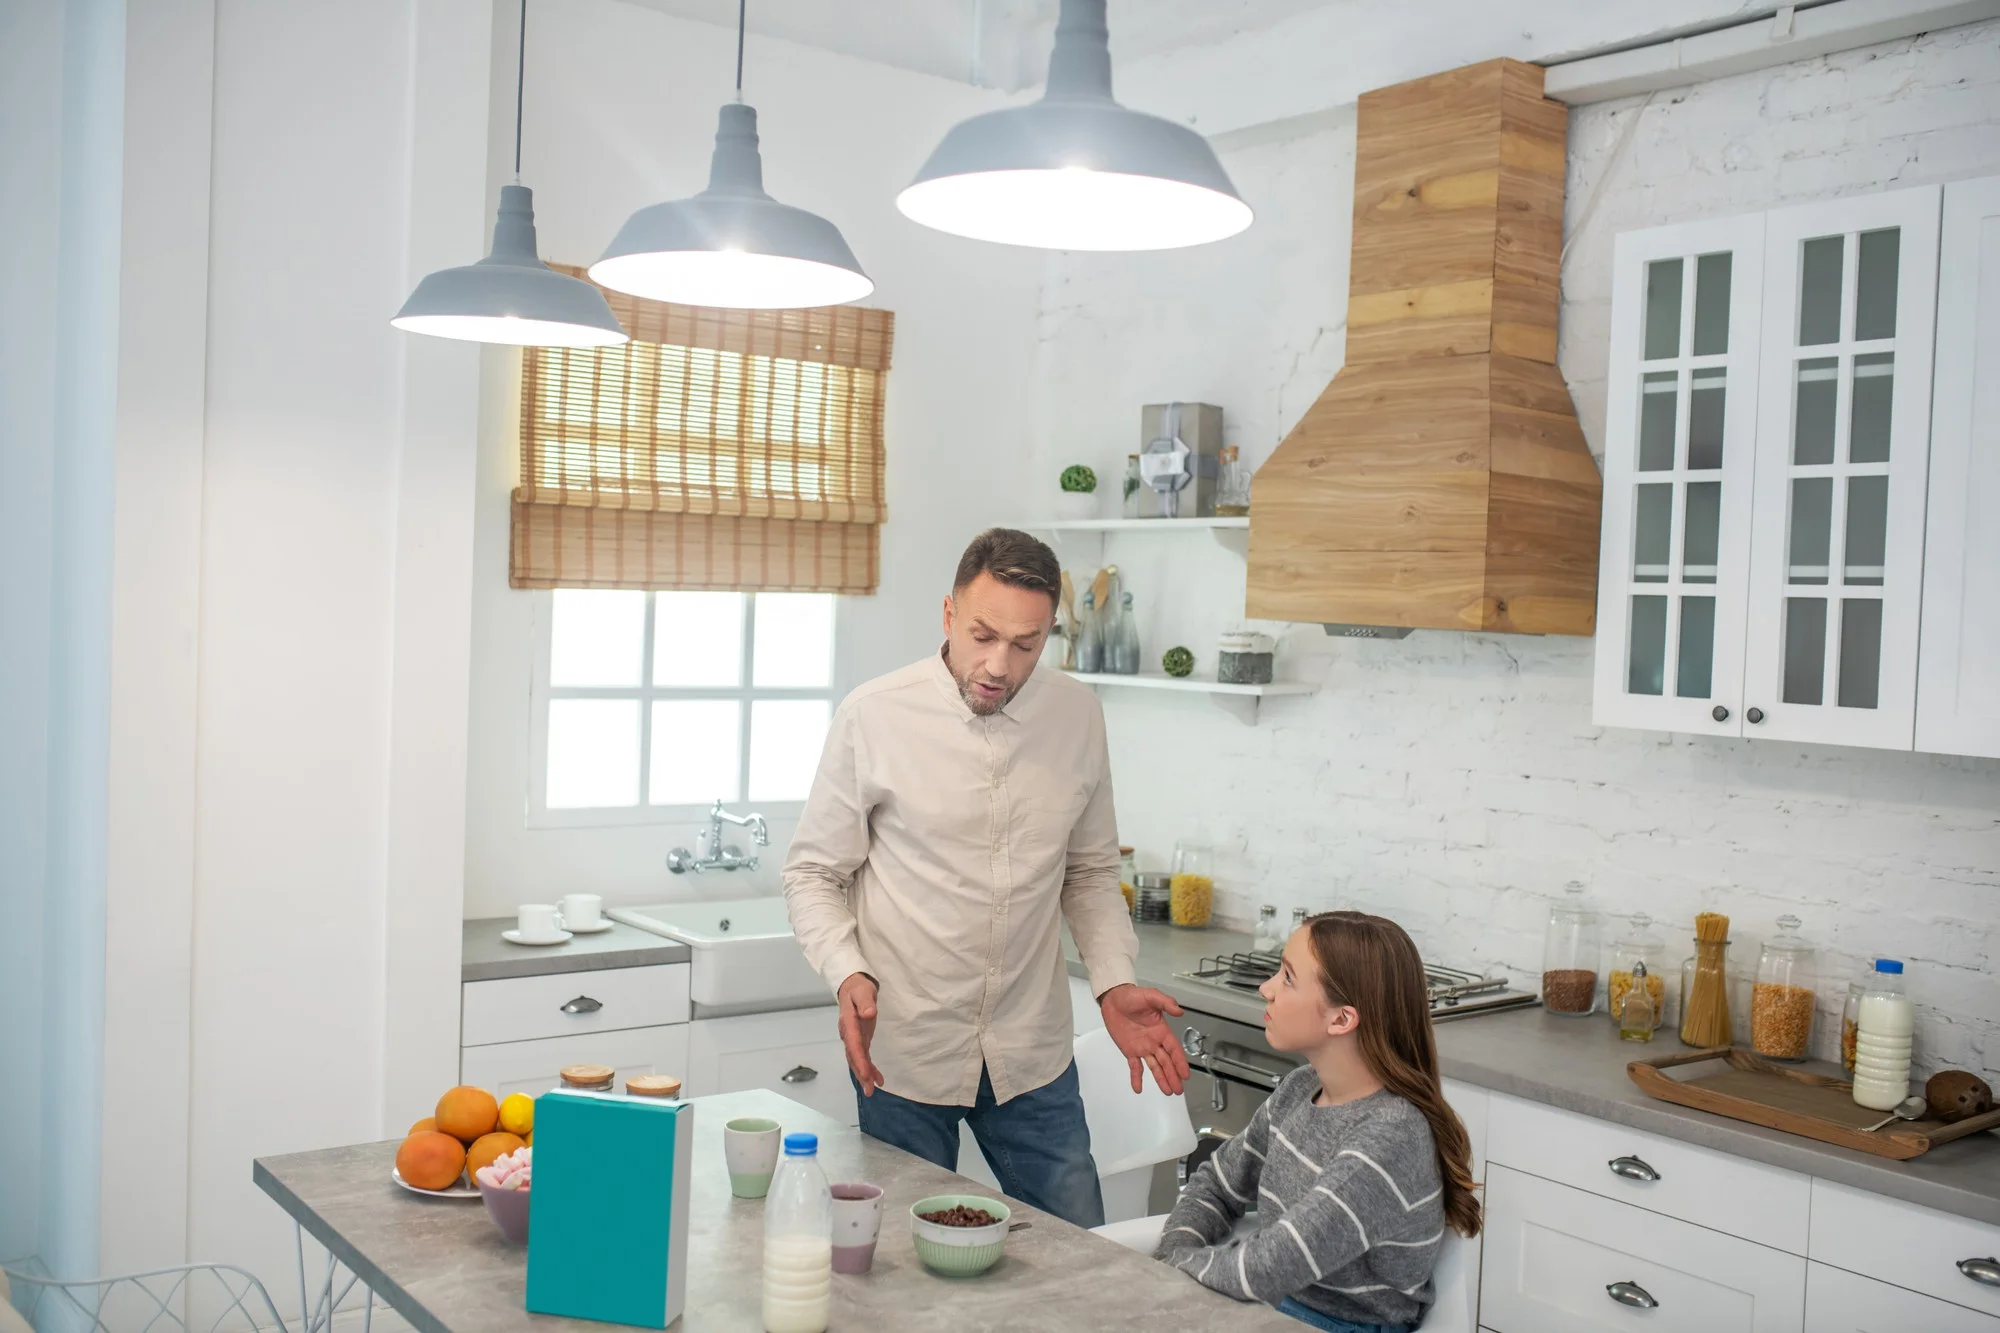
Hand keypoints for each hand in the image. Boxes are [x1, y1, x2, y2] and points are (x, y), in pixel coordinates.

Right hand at [838, 973, 884, 1096]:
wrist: (852, 986)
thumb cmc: (858, 988)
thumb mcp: (863, 991)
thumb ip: (866, 1002)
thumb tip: (869, 1014)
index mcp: (848, 1023)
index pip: (853, 1044)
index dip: (859, 1060)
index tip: (866, 1074)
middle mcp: (848, 1034)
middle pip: (853, 1057)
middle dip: (860, 1073)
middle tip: (869, 1090)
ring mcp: (853, 1038)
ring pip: (857, 1060)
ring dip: (864, 1075)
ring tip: (872, 1090)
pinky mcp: (859, 1039)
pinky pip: (863, 1057)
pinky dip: (869, 1068)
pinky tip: (878, 1079)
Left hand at [1099, 984, 1188, 1095]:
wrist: (1113, 999)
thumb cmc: (1132, 996)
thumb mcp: (1151, 996)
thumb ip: (1165, 1002)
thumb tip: (1179, 1011)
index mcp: (1161, 1030)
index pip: (1174, 1049)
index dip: (1180, 1062)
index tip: (1185, 1074)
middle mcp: (1154, 1042)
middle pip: (1166, 1062)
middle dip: (1173, 1076)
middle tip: (1179, 1090)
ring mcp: (1142, 1048)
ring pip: (1154, 1067)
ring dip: (1161, 1079)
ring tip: (1168, 1091)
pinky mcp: (1129, 1051)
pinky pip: (1134, 1067)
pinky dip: (1136, 1078)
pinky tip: (1138, 1089)